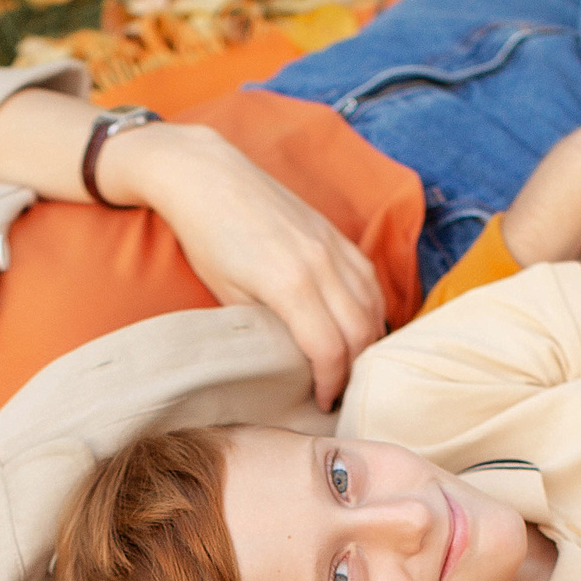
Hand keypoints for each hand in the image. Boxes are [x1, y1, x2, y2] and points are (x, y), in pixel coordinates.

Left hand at [105, 122, 386, 408]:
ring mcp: (332, 245)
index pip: (329, 349)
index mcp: (290, 284)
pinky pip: (369, 279)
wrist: (208, 176)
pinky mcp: (335, 234)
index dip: (330, 384)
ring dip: (368, 342)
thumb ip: (263, 327)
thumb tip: (287, 361)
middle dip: (353, 371)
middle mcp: (321, 263)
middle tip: (339, 394)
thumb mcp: (226, 294)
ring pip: (373, 305)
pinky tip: (361, 326)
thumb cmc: (207, 237)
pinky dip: (372, 308)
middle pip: (360, 332)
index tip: (321, 403)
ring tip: (352, 366)